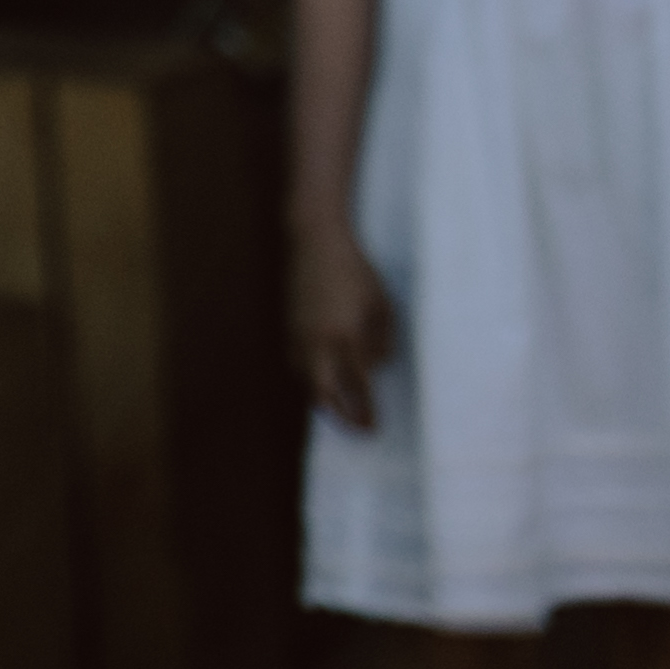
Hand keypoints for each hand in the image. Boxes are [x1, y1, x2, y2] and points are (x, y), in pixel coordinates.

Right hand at [291, 219, 395, 433]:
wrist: (314, 240)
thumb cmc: (355, 270)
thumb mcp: (381, 305)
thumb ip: (382, 341)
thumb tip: (375, 367)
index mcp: (344, 335)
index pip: (356, 386)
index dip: (365, 410)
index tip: (374, 428)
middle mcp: (316, 340)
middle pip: (321, 393)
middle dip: (338, 416)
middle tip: (356, 428)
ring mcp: (297, 333)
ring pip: (303, 381)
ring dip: (321, 399)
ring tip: (340, 411)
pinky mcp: (287, 326)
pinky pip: (296, 364)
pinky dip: (309, 380)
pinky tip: (322, 382)